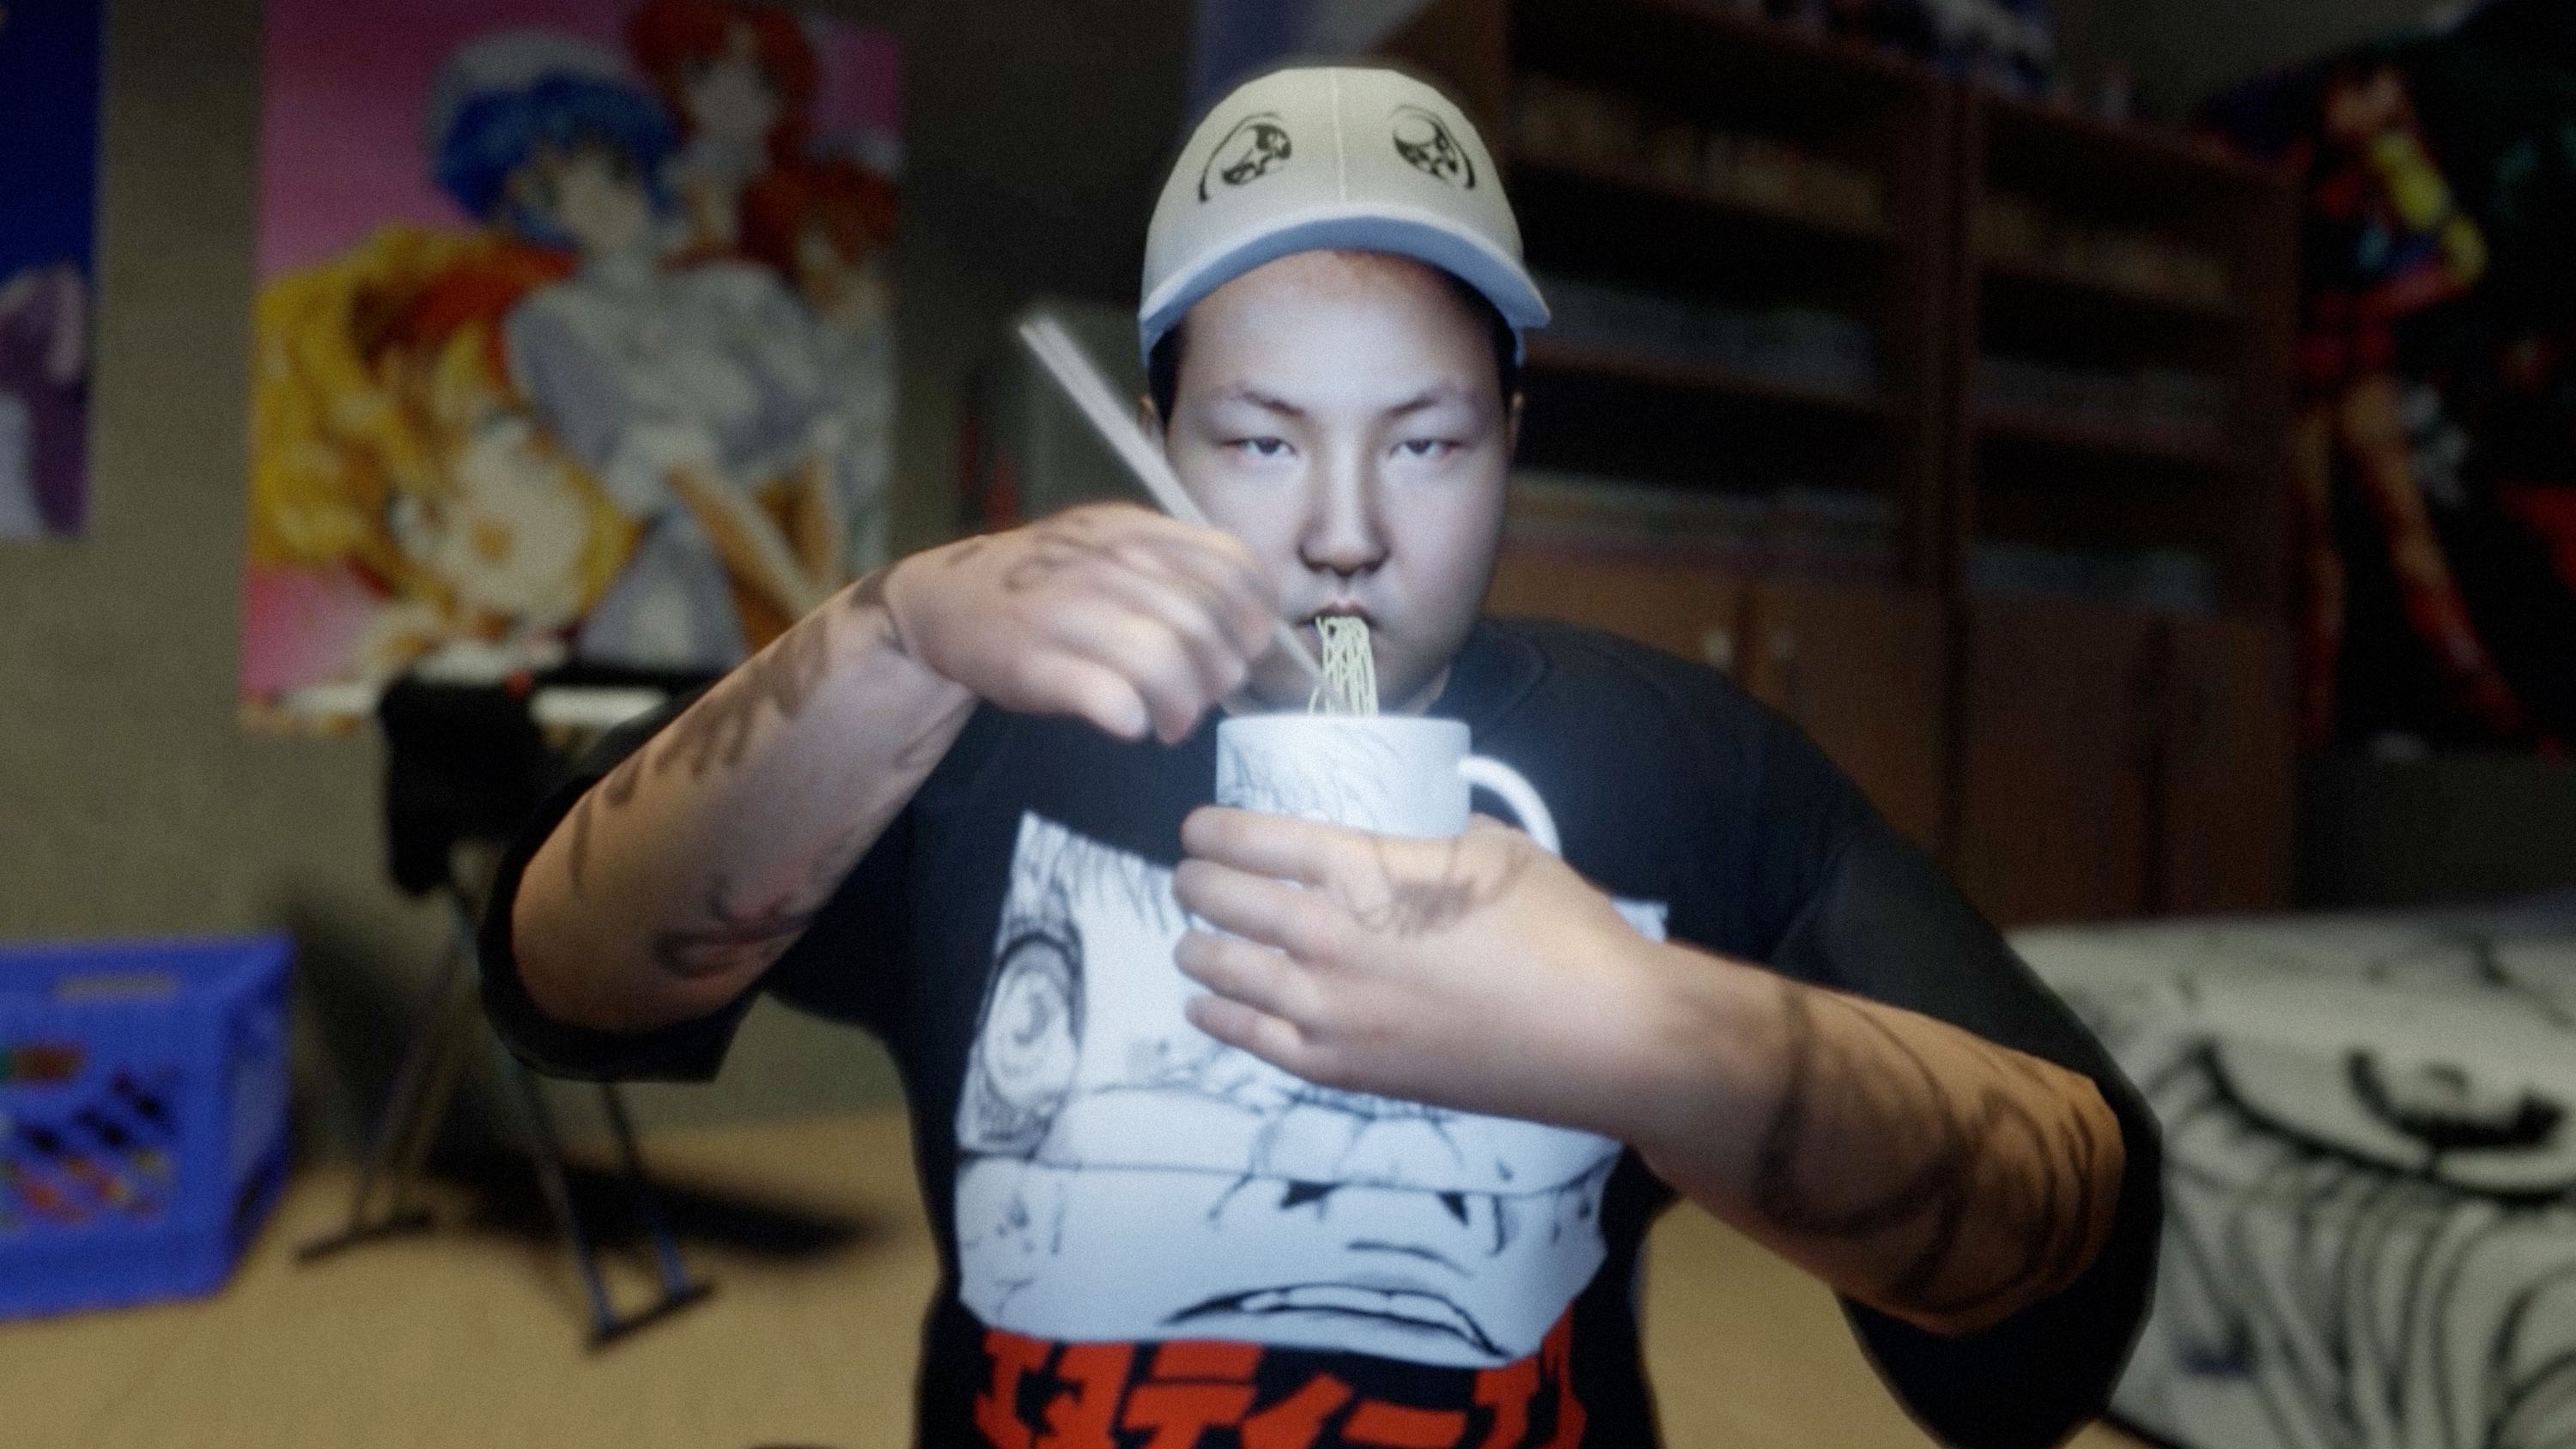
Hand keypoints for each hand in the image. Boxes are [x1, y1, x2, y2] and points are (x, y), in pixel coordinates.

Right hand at [883, 504, 1279, 742]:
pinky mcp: (1035, 662)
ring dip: (1184, 707)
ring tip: (1173, 722)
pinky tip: (1130, 723)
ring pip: (1165, 663)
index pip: (1231, 565)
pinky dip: (1133, 719)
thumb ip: (1179, 572)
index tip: (1246, 647)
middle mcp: (1106, 564)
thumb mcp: (1113, 551)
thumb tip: (1255, 630)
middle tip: (1205, 697)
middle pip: (1205, 625)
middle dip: (1220, 675)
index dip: (1255, 615)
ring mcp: (1068, 610)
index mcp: (1135, 532)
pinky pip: (1111, 698)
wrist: (945, 600)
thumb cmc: (1049, 586)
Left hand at [1171, 806, 1668, 1133]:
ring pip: (1226, 973)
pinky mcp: (1348, 1071)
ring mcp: (1331, 1013)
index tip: (1198, 829)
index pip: (1253, 840)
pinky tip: (1207, 1006)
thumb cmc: (1561, 933)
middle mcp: (1328, 940)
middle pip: (1224, 903)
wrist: (1602, 1037)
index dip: (1211, 832)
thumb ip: (1438, 836)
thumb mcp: (1500, 848)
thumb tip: (1420, 837)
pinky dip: (1222, 1019)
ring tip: (1192, 939)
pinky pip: (1257, 1043)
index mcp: (1362, 872)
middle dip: (1195, 884)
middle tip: (1190, 877)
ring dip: (1198, 948)